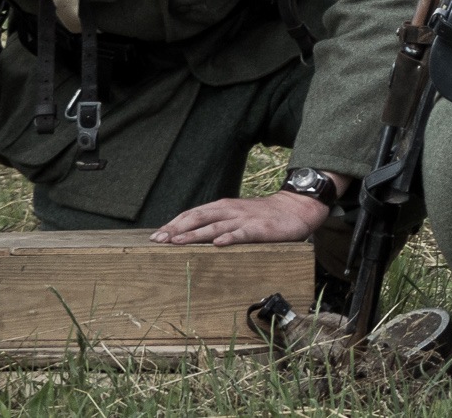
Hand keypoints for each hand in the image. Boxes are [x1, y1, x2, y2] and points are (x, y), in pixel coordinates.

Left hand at [148, 188, 329, 246]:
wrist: (295, 208)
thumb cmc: (263, 216)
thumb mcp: (237, 216)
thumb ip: (218, 223)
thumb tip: (192, 236)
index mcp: (223, 207)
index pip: (192, 214)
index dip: (174, 224)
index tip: (156, 236)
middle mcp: (230, 210)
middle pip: (198, 218)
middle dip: (177, 229)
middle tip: (159, 240)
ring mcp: (245, 219)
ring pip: (215, 226)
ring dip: (195, 234)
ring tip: (178, 242)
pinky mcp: (260, 228)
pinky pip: (243, 233)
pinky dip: (230, 237)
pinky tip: (219, 244)